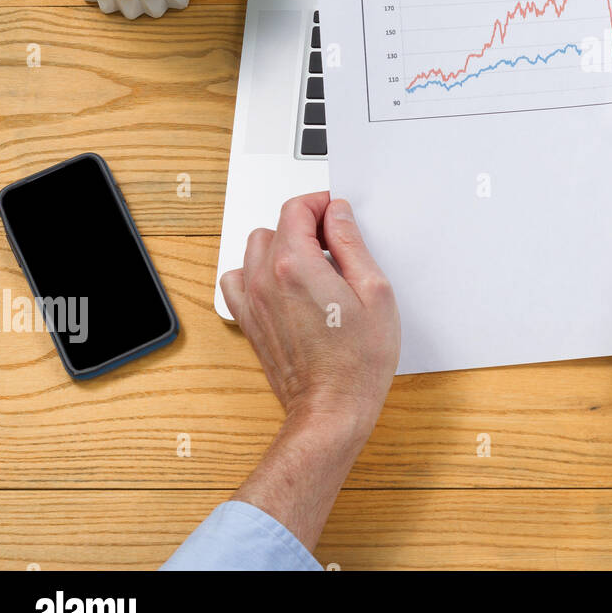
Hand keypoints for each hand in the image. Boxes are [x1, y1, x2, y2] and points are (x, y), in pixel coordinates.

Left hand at [220, 192, 399, 441]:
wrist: (332, 408)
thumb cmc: (358, 361)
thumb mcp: (374, 290)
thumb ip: (352, 244)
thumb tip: (338, 215)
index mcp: (297, 266)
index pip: (296, 209)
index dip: (321, 203)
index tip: (338, 212)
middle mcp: (266, 280)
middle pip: (277, 225)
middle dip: (307, 224)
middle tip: (337, 242)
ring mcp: (253, 302)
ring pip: (254, 248)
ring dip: (281, 245)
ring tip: (313, 262)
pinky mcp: (249, 322)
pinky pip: (237, 280)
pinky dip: (256, 273)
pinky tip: (283, 284)